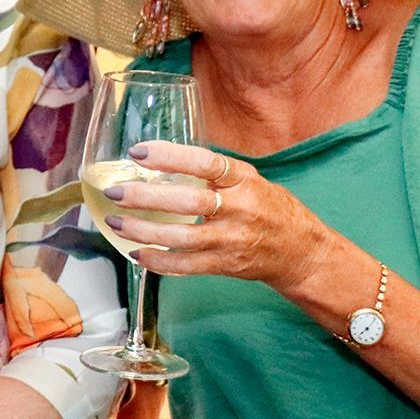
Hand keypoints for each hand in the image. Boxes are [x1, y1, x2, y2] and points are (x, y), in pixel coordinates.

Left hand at [103, 141, 332, 290]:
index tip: (139, 152)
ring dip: (144, 231)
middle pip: (188, 202)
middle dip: (146, 198)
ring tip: (116, 223)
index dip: (170, 156)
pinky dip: (160, 262)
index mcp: (245, 180)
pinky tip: (137, 254)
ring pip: (182, 238)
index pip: (206, 162)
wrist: (304, 253)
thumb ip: (216, 173)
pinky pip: (187, 266)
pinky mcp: (227, 265)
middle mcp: (240, 209)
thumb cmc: (271, 210)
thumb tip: (163, 160)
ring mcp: (233, 240)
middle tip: (116, 192)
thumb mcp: (251, 180)